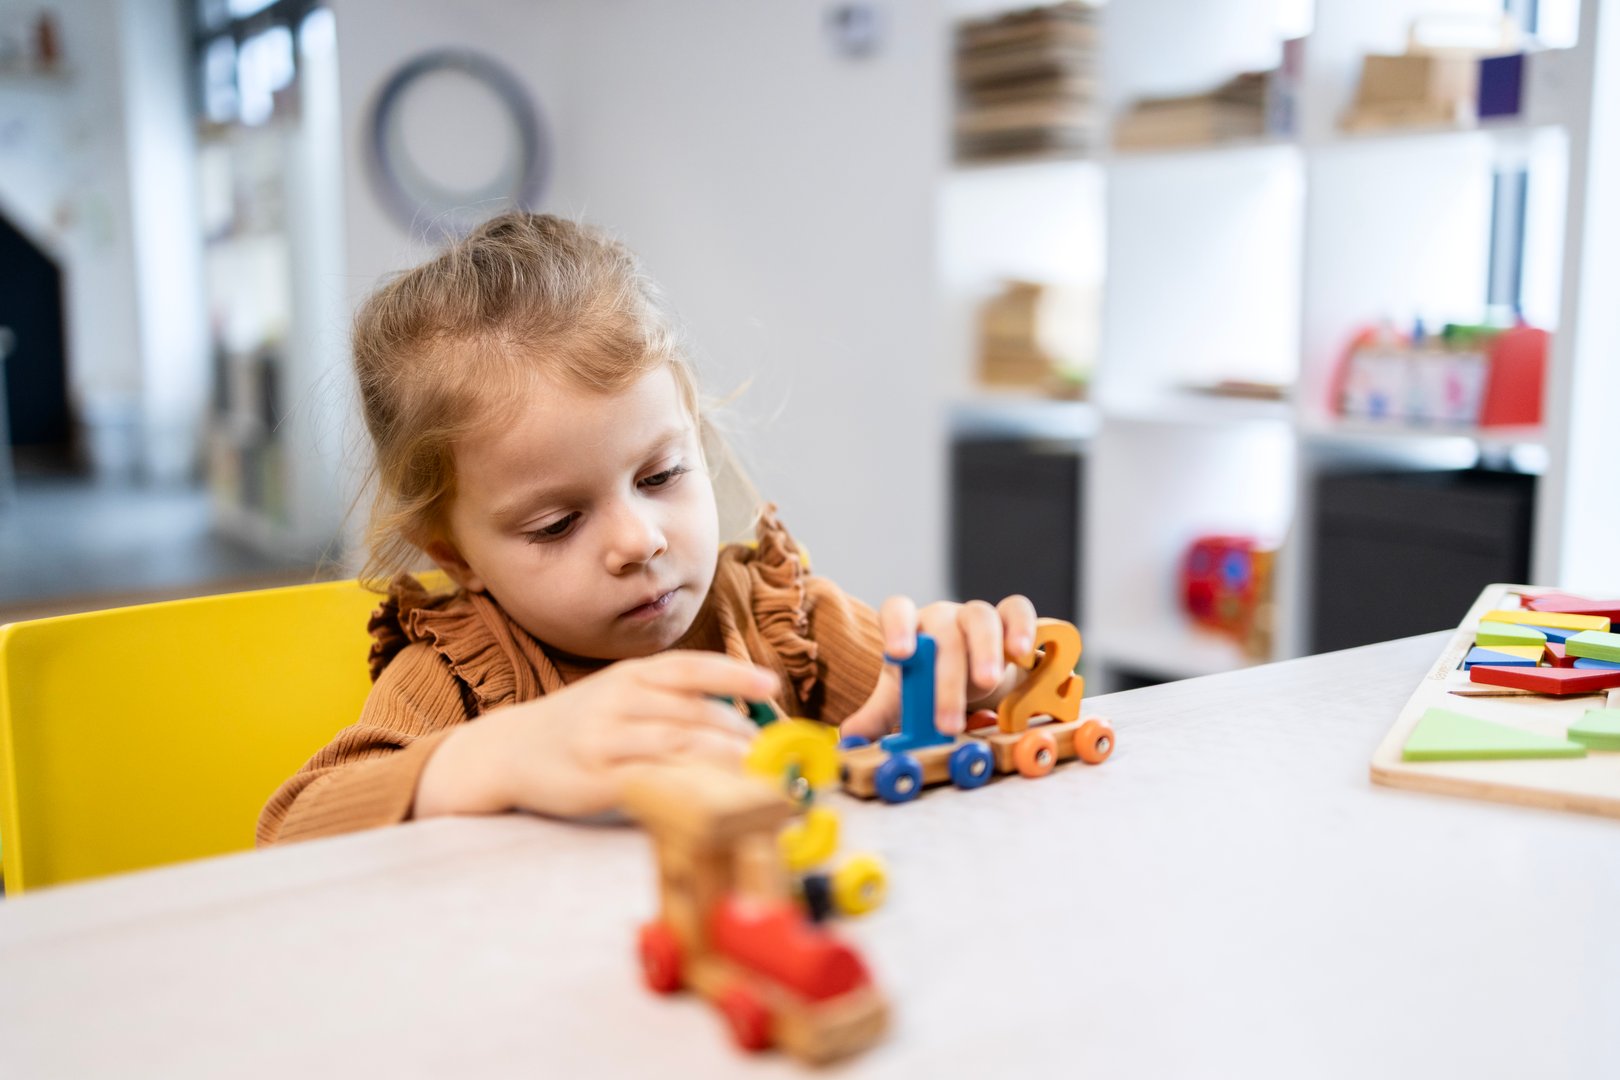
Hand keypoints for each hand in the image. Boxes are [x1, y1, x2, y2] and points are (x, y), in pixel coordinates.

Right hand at [414, 652, 777, 819]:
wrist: (509, 750)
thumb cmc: (577, 723)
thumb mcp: (618, 694)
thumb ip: (667, 697)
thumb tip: (733, 709)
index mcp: (630, 676)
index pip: (691, 667)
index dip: (735, 673)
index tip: (771, 684)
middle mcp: (619, 700)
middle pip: (692, 709)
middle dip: (737, 728)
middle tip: (770, 747)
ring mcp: (606, 739)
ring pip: (676, 741)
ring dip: (721, 754)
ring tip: (754, 766)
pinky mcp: (595, 778)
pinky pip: (649, 778)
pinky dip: (685, 782)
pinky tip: (710, 791)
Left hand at [839, 595, 1037, 740]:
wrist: (975, 674)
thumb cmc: (934, 681)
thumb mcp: (906, 697)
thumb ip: (879, 714)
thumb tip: (848, 737)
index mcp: (910, 628)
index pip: (897, 610)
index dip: (896, 628)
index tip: (899, 655)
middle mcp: (942, 617)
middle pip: (943, 632)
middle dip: (946, 678)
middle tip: (948, 721)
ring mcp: (976, 615)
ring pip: (980, 617)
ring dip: (984, 650)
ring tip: (989, 682)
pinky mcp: (1010, 619)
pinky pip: (1017, 610)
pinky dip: (1021, 627)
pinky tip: (1021, 654)